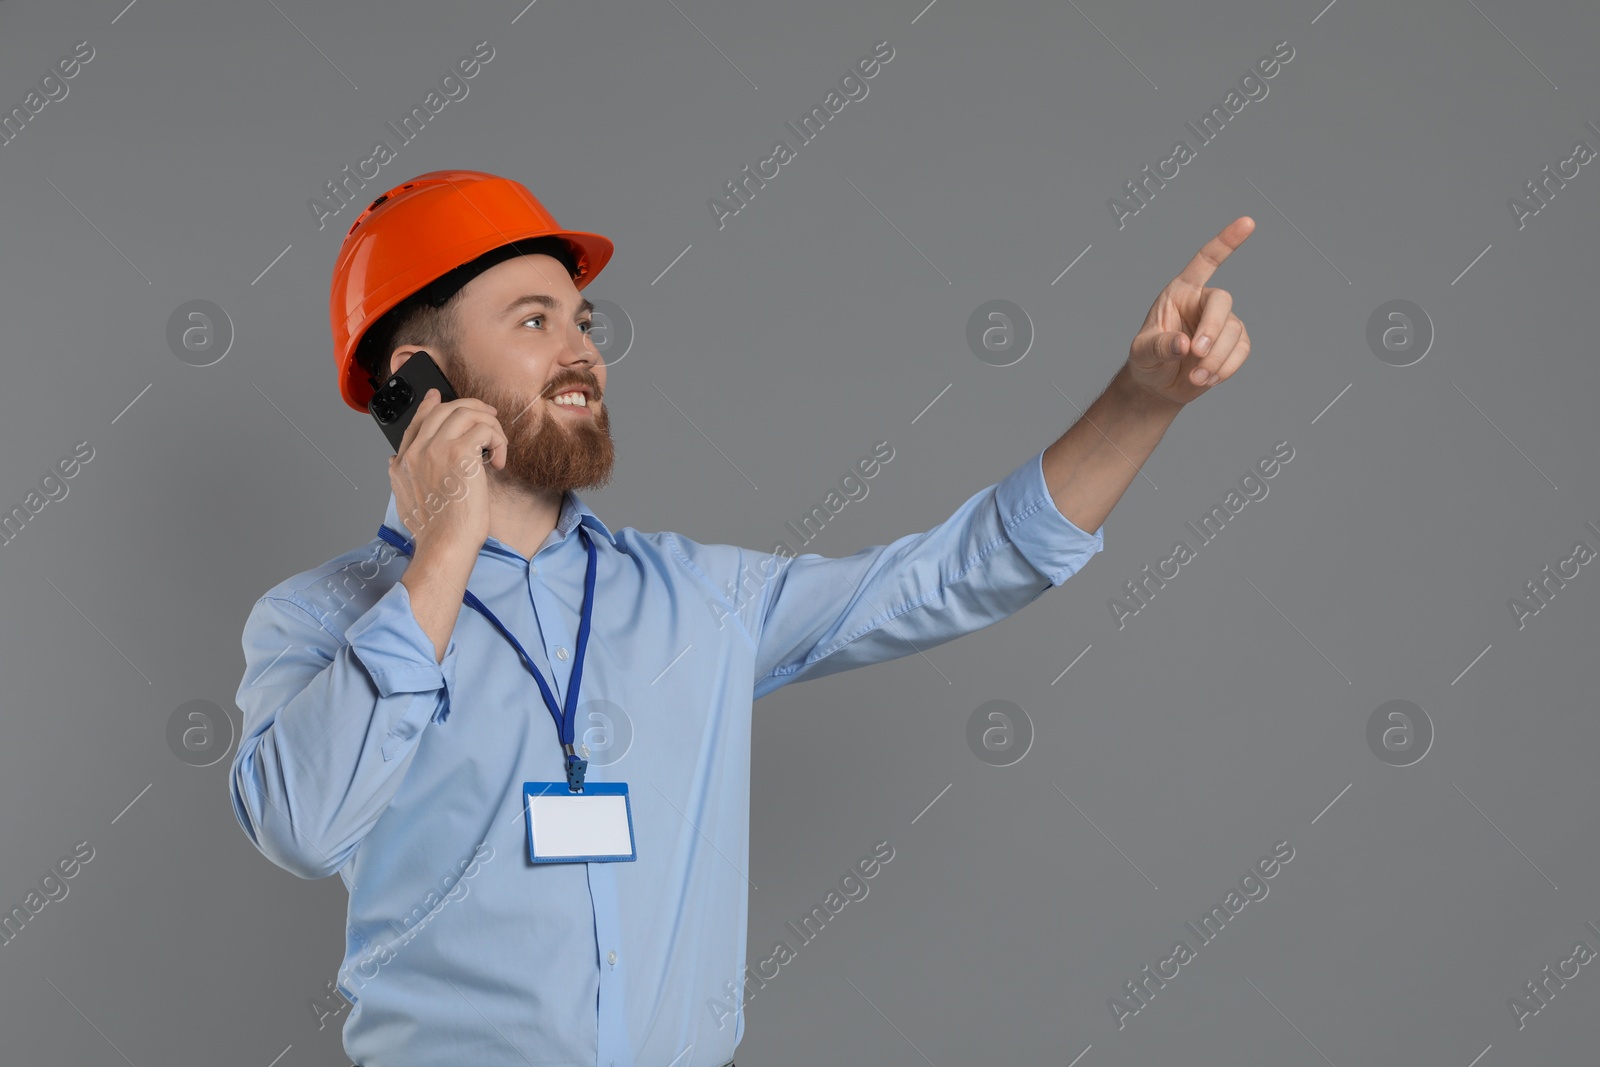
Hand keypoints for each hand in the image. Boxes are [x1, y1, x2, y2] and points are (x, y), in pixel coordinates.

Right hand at [388, 388, 507, 560]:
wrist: (444, 544)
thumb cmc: (433, 530)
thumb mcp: (404, 499)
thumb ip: (399, 476)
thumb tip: (393, 460)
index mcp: (403, 461)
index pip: (416, 421)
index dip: (429, 405)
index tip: (436, 395)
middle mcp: (417, 451)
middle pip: (444, 409)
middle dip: (471, 408)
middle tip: (489, 417)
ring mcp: (437, 449)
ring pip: (467, 412)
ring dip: (489, 423)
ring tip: (498, 443)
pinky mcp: (461, 454)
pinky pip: (485, 429)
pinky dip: (498, 440)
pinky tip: (499, 460)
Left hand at [1124, 216, 1255, 407]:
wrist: (1158, 386)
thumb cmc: (1147, 361)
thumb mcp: (1142, 353)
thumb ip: (1159, 346)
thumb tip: (1184, 344)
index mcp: (1180, 292)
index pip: (1206, 261)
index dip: (1225, 242)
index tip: (1248, 222)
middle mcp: (1203, 302)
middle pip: (1223, 301)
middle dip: (1213, 328)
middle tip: (1197, 353)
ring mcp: (1222, 322)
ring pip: (1233, 332)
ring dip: (1216, 358)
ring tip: (1195, 377)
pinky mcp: (1233, 344)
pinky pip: (1241, 351)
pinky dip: (1226, 368)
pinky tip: (1207, 379)